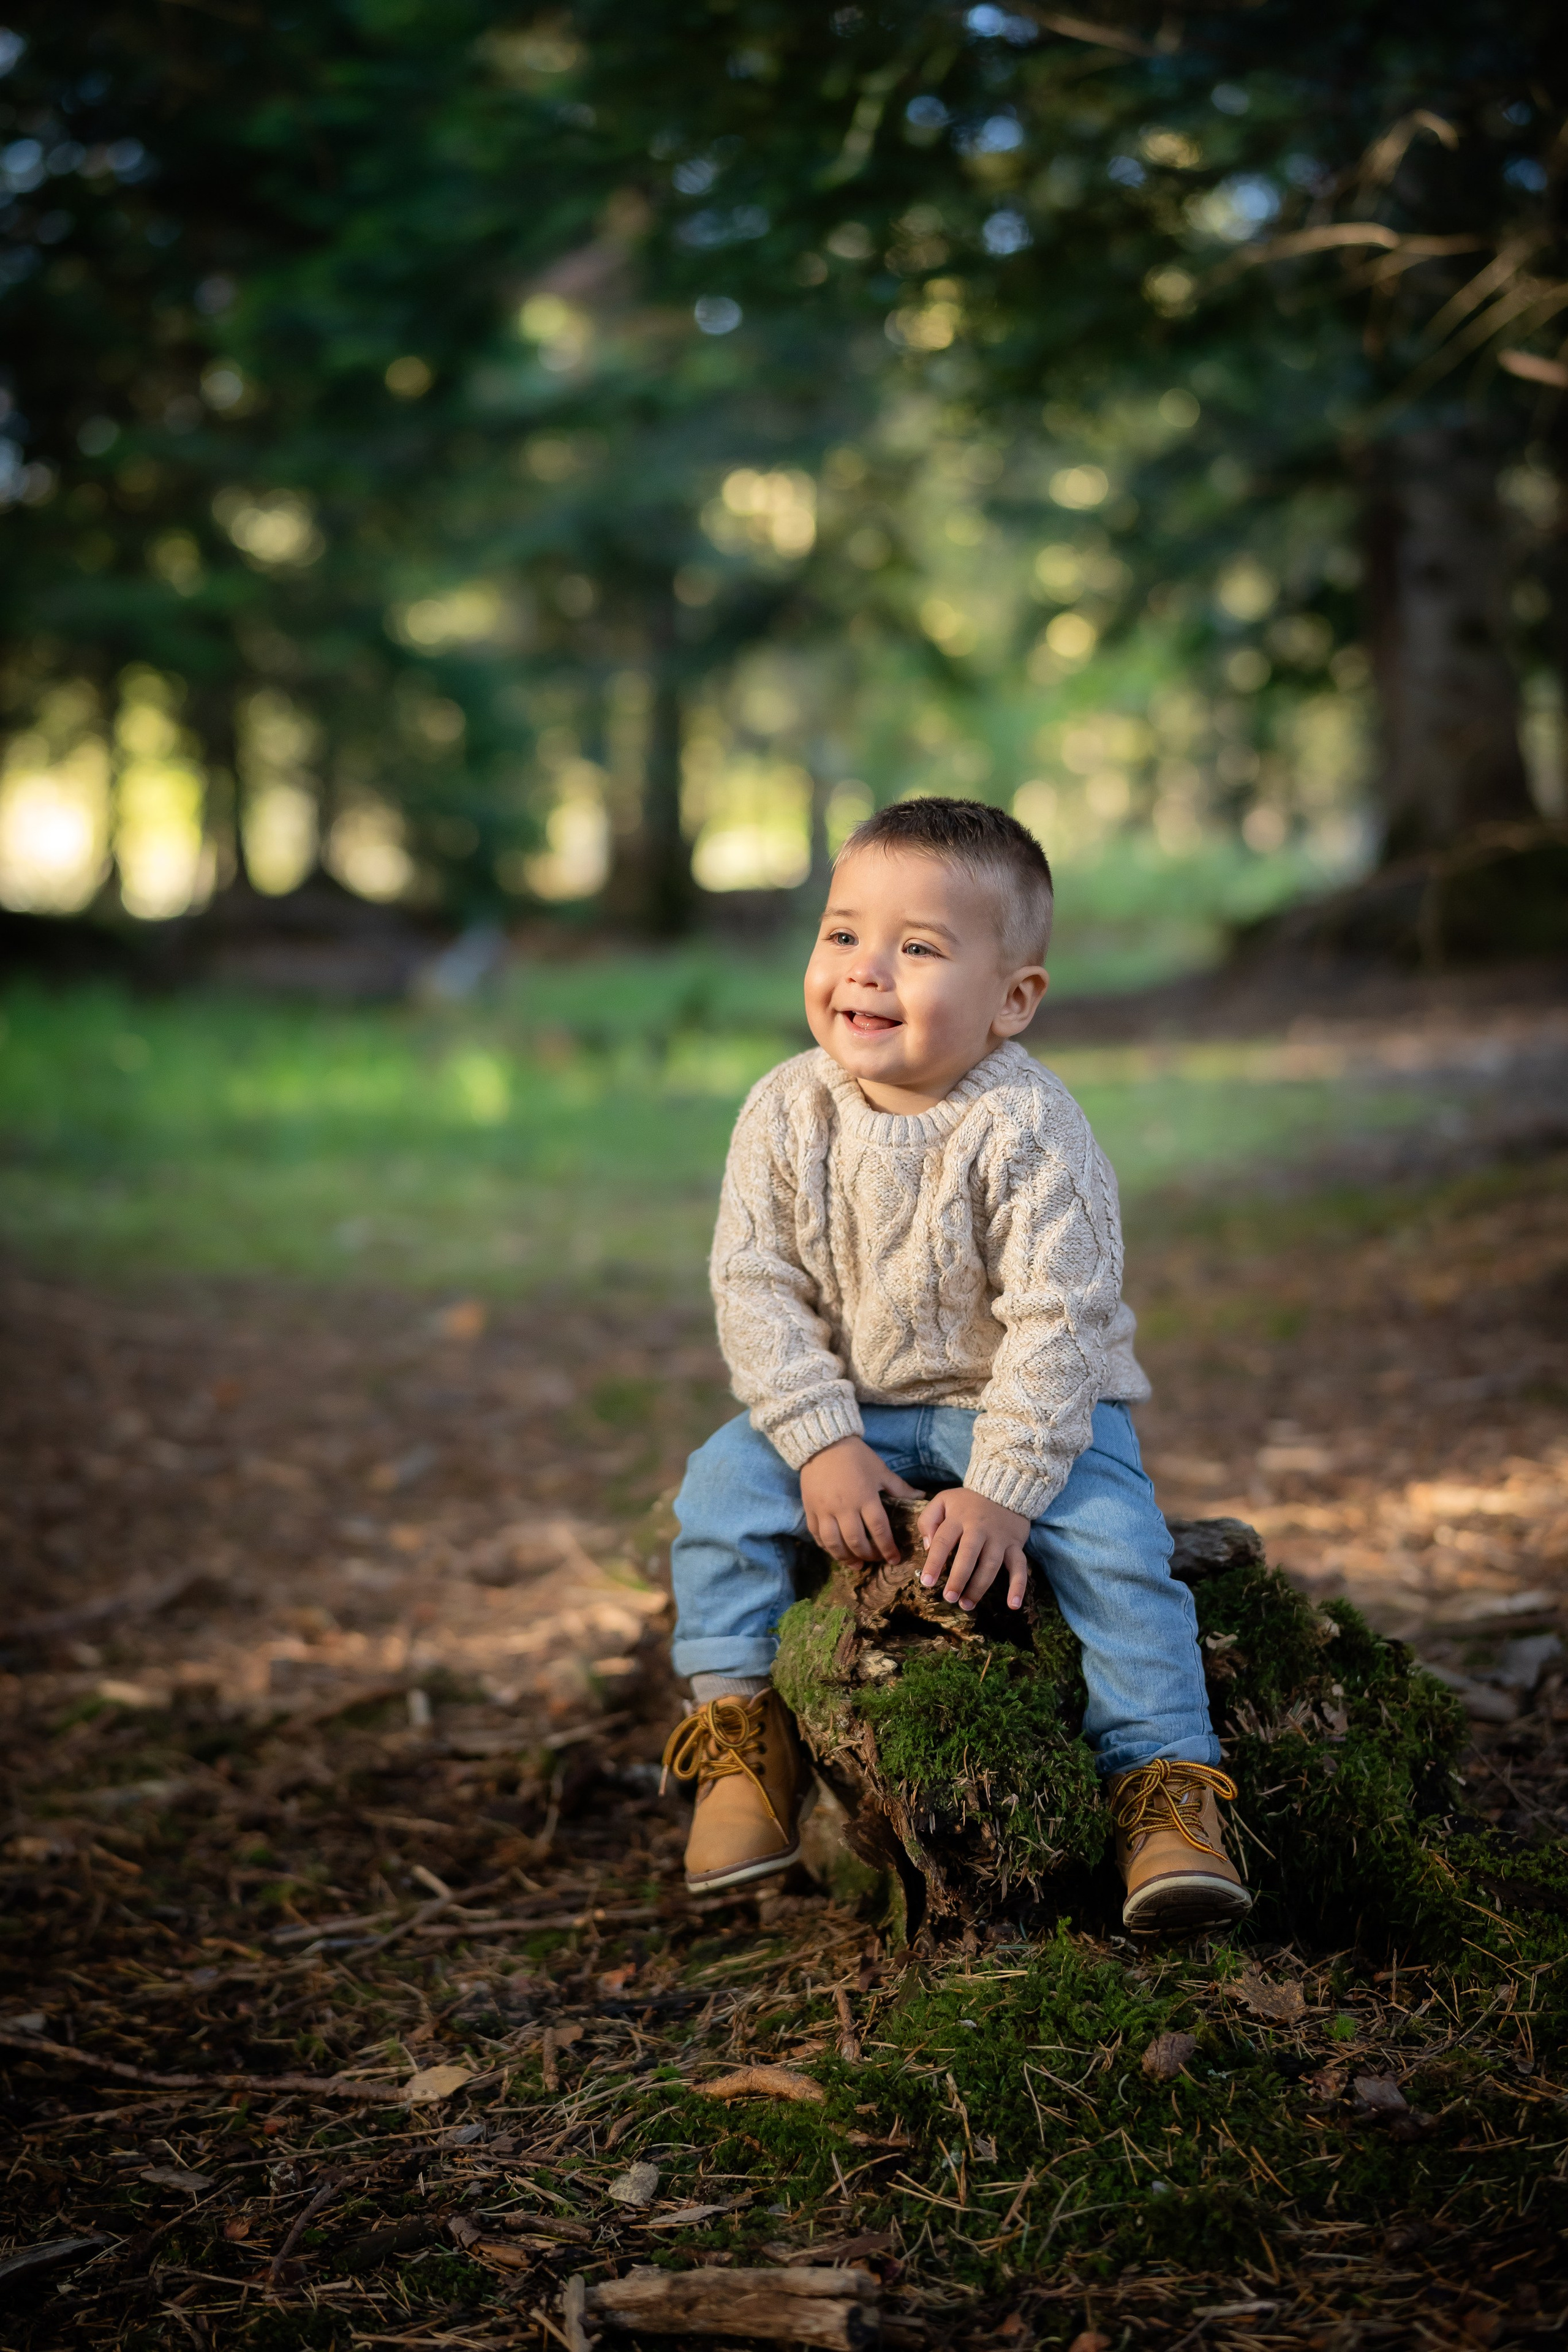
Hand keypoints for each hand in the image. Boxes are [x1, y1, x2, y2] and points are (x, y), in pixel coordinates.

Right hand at [800, 1437, 920, 1563]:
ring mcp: (825, 1510)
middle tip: (875, 1559)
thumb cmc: (856, 1456)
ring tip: (856, 1565)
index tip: (894, 1559)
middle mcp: (845, 1508)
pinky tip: (835, 1551)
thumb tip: (922, 1496)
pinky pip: (817, 1535)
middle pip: (856, 1541)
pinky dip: (826, 1547)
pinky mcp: (811, 1509)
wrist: (824, 1444)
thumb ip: (900, 1488)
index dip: (888, 1548)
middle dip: (868, 1555)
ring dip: (846, 1558)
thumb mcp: (880, 1470)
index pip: (879, 1530)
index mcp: (866, 1498)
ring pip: (834, 1543)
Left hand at [917, 1488, 1030, 1612]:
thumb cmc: (968, 1501)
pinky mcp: (1015, 1545)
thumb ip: (928, 1520)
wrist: (1005, 1488)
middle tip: (949, 1597)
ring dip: (979, 1587)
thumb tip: (926, 1546)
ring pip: (991, 1565)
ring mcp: (999, 1538)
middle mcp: (979, 1529)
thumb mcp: (943, 1500)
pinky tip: (1014, 1604)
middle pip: (969, 1555)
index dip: (934, 1562)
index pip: (943, 1541)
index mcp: (958, 1518)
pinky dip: (1019, 1586)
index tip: (927, 1582)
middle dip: (959, 1578)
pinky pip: (1020, 1567)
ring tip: (966, 1604)